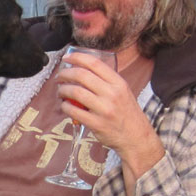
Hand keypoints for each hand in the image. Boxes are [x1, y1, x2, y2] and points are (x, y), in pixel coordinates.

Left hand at [56, 52, 164, 179]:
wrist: (137, 137)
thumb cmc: (127, 113)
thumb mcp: (123, 91)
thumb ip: (106, 81)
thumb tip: (83, 70)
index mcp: (118, 82)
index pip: (94, 63)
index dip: (77, 57)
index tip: (67, 58)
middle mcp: (112, 93)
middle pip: (81, 75)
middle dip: (65, 74)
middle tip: (59, 77)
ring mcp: (104, 109)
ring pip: (75, 92)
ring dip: (63, 90)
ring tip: (60, 92)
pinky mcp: (97, 124)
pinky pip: (74, 111)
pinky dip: (65, 107)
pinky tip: (64, 106)